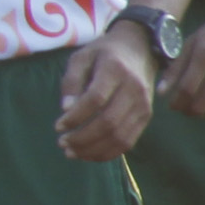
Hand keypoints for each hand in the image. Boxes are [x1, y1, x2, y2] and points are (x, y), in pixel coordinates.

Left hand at [55, 23, 158, 160]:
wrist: (139, 50)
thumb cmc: (104, 54)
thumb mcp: (82, 57)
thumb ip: (72, 81)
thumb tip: (65, 109)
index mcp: (115, 70)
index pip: (95, 100)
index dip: (75, 117)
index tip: (58, 126)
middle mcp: (133, 89)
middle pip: (108, 122)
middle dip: (82, 138)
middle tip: (62, 143)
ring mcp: (143, 105)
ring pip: (119, 137)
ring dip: (93, 150)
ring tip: (71, 152)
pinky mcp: (146, 117)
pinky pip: (128, 142)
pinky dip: (108, 153)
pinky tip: (89, 154)